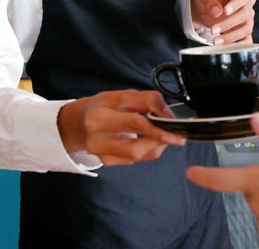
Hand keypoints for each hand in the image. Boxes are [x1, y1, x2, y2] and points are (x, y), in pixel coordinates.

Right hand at [58, 90, 185, 166]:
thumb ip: (146, 100)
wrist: (80, 123)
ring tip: (164, 135)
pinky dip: (148, 150)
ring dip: (156, 145)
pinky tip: (150, 140)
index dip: (157, 123)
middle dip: (160, 139)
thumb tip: (168, 114)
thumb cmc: (104, 107)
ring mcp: (101, 153)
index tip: (174, 122)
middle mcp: (96, 139)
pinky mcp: (108, 162)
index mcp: (98, 117)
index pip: (134, 121)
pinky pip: (136, 160)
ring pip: (137, 155)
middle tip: (178, 135)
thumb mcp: (122, 96)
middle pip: (135, 146)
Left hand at [190, 0, 256, 44]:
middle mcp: (247, 4)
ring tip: (216, 41)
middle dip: (229, 23)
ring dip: (232, 36)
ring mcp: (247, 18)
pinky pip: (247, 40)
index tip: (225, 11)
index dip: (236, 4)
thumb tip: (217, 12)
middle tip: (213, 29)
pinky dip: (238, 45)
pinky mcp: (244, 31)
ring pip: (246, 28)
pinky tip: (226, 47)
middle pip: (245, 14)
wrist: (204, 9)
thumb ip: (210, 1)